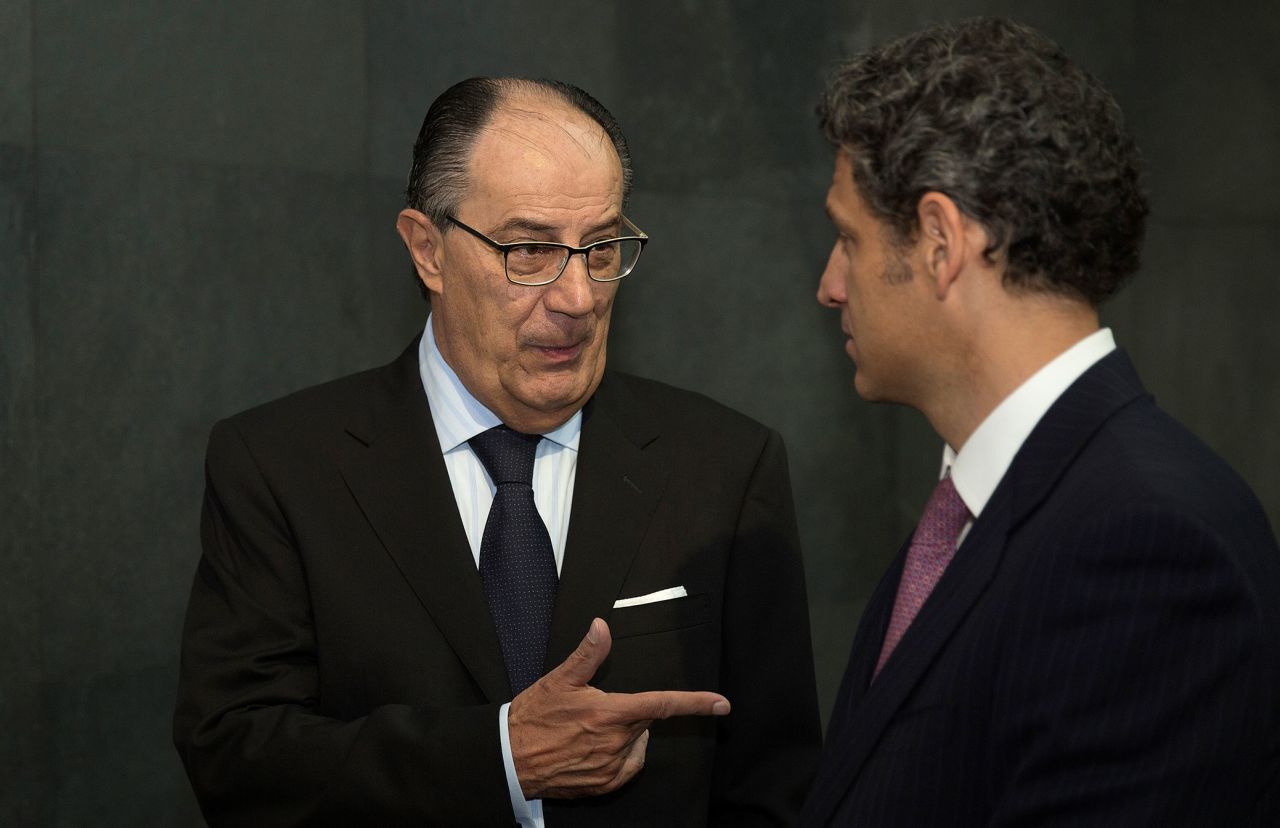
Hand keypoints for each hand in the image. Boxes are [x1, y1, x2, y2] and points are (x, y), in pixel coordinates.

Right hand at [507, 617, 729, 799]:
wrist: (510, 760)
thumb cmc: (534, 718)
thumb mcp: (559, 680)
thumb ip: (588, 655)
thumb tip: (601, 627)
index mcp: (609, 713)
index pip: (661, 705)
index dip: (695, 703)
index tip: (721, 703)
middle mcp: (615, 742)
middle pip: (644, 722)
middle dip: (630, 713)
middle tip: (598, 710)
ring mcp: (611, 767)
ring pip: (637, 744)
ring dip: (624, 735)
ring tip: (589, 732)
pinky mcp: (605, 784)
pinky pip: (628, 766)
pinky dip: (619, 756)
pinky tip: (594, 750)